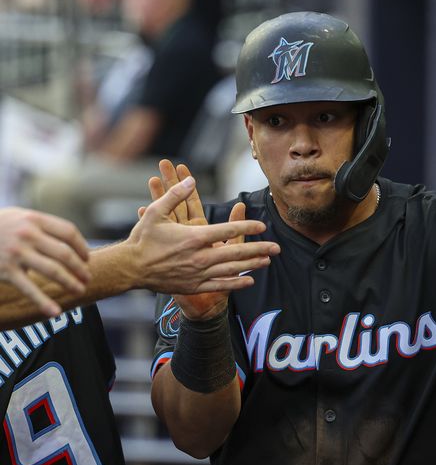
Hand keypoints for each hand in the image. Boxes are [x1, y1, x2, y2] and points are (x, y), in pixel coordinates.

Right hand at [0, 208, 89, 316]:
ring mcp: (17, 253)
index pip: (68, 232)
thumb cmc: (0, 226)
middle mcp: (28, 235)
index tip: (87, 258)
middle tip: (87, 279)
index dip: (81, 247)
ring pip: (53, 271)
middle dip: (80, 268)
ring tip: (80, 290)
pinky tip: (55, 312)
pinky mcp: (6, 270)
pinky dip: (43, 301)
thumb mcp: (20, 217)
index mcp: (34, 219)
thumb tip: (72, 245)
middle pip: (65, 254)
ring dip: (70, 283)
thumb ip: (43, 227)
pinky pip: (29, 289)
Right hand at [126, 166, 278, 306]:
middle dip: (259, 249)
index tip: (262, 226)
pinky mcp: (194, 285)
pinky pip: (220, 285)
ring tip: (268, 261)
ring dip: (252, 265)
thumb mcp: (155, 213)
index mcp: (193, 237)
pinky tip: (249, 281)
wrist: (130, 268)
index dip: (247, 227)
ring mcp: (198, 273)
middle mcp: (199, 256)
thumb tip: (191, 180)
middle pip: (236, 253)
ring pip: (231, 270)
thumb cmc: (143, 239)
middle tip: (276, 247)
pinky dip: (236, 283)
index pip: (227, 231)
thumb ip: (175, 195)